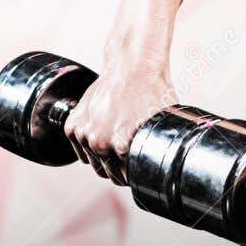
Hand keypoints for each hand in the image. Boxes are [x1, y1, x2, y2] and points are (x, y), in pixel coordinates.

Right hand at [62, 61, 173, 186]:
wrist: (132, 66)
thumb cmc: (151, 92)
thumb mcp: (163, 125)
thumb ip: (160, 148)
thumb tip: (172, 164)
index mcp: (121, 148)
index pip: (126, 178)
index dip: (134, 174)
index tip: (138, 168)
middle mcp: (99, 143)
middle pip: (107, 174)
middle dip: (117, 169)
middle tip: (127, 155)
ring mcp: (83, 134)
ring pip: (92, 162)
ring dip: (102, 156)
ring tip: (116, 140)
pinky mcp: (73, 125)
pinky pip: (79, 147)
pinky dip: (87, 144)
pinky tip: (102, 132)